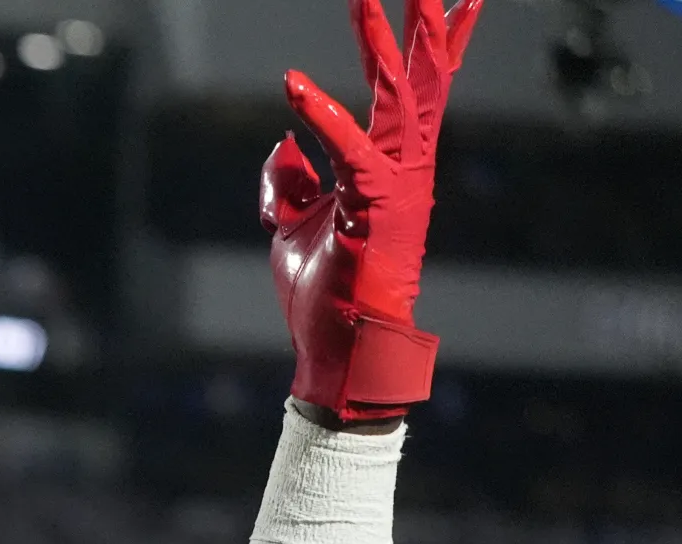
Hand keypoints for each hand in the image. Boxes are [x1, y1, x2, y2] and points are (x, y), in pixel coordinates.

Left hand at [259, 0, 481, 420]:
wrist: (337, 348)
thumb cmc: (322, 292)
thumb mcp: (291, 224)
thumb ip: (289, 179)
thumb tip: (284, 139)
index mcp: (390, 167)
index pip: (408, 93)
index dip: (422, 46)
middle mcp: (405, 168)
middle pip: (416, 81)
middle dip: (422, 26)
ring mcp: (400, 186)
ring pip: (400, 99)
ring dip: (387, 46)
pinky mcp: (376, 208)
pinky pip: (349, 152)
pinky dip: (322, 118)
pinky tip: (293, 84)